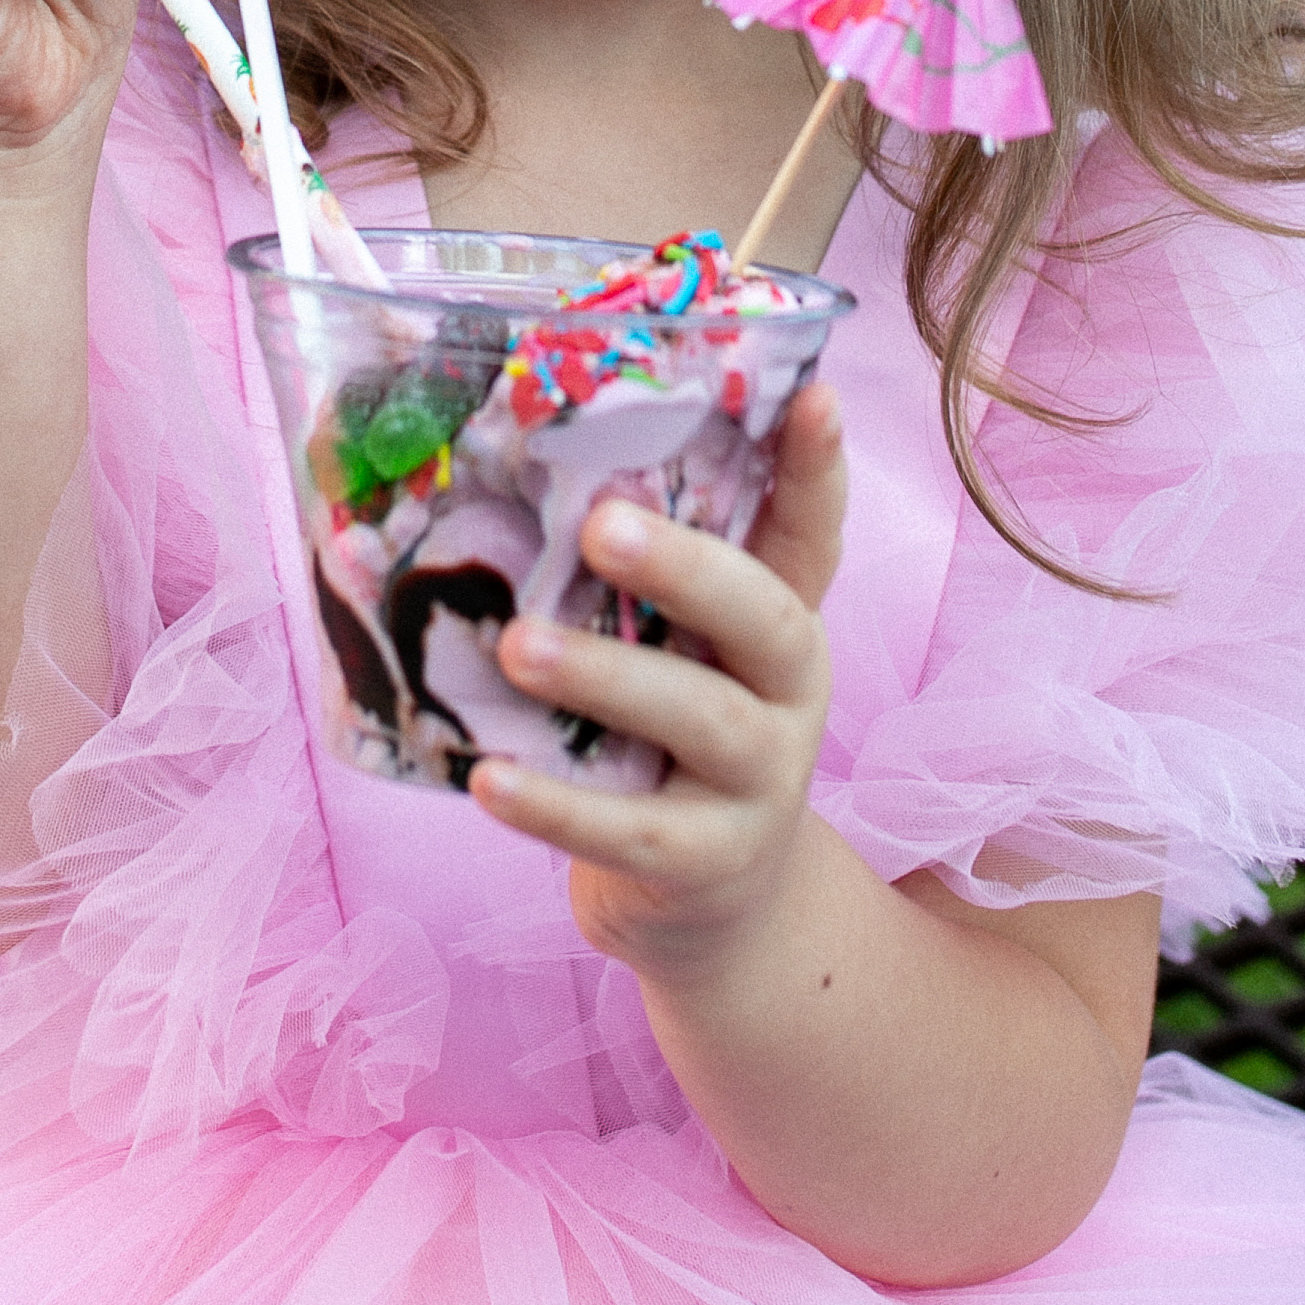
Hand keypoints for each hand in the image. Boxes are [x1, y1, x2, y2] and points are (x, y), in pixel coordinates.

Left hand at [469, 382, 845, 977]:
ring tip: (517, 648)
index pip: (810, 530)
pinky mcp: (708, 861)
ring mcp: (759, 779)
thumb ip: (624, 583)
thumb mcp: (672, 653)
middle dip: (685, 566)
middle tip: (600, 526)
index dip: (816, 466)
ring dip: (604, 677)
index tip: (814, 393)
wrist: (708, 911)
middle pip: (764, 615)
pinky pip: (630, 830)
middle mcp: (788, 688)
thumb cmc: (663, 742)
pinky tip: (488, 779)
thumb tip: (493, 467)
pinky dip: (556, 806)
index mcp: (777, 617)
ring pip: (699, 717)